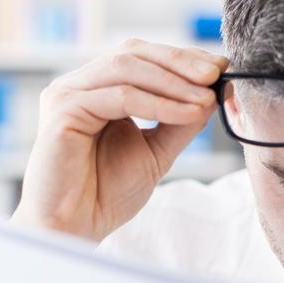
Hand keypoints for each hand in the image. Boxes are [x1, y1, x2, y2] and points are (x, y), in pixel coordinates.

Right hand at [12, 38, 227, 240]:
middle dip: (179, 61)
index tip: (219, 68)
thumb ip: (179, 122)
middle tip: (216, 74)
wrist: (74, 228)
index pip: (141, 57)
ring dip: (173, 81)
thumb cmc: (105, 194)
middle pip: (133, 53)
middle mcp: (78, 86)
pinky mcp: (64, 110)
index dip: (181, 58)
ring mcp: (67, 94)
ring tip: (205, 97)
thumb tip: (212, 94)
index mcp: (96, 90)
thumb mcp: (155, 152)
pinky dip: (158, 103)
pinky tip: (187, 113)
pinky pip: (120, 96)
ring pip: (126, 68)